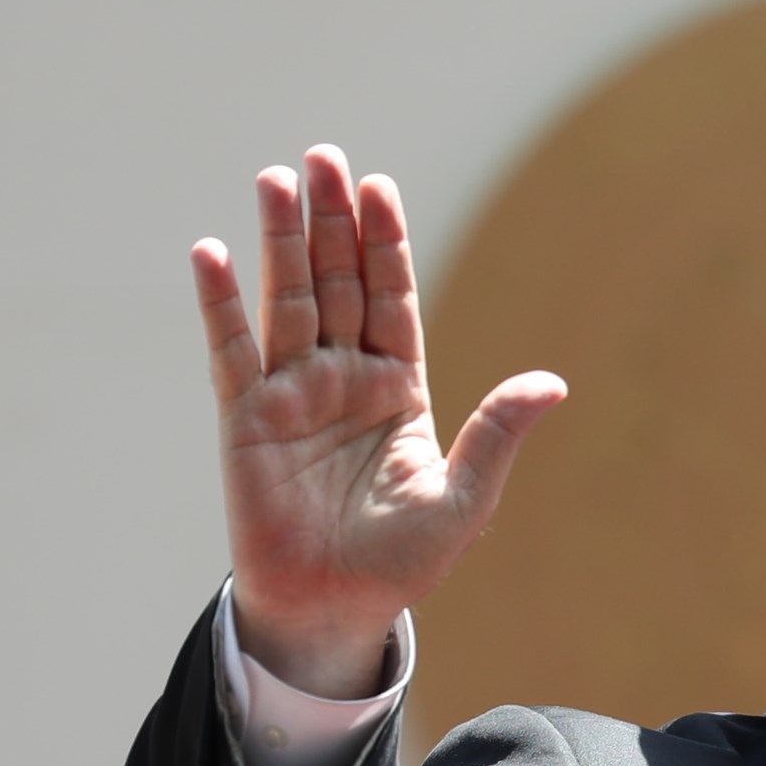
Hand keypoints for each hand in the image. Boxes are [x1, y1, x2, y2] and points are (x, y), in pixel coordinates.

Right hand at [189, 145, 565, 695]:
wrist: (334, 609)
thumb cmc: (399, 562)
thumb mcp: (462, 499)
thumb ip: (496, 436)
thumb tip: (552, 383)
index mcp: (398, 388)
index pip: (391, 298)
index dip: (385, 243)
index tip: (379, 186)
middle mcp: (343, 378)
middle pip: (337, 282)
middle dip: (331, 221)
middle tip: (325, 156)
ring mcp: (291, 394)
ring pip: (285, 301)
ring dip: (279, 241)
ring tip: (277, 179)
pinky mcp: (245, 420)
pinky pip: (230, 352)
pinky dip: (220, 304)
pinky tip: (213, 253)